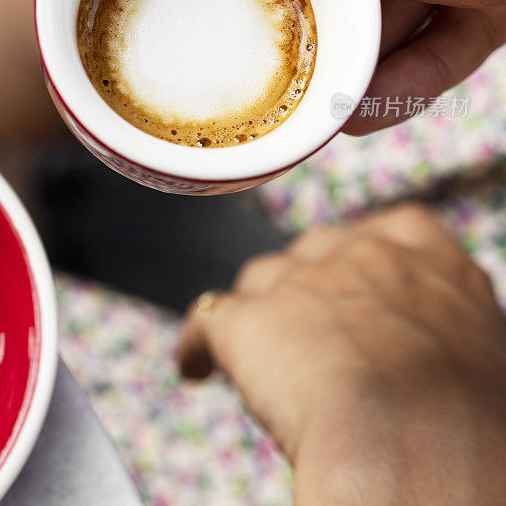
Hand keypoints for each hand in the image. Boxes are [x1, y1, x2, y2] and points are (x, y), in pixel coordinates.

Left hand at [177, 204, 505, 504]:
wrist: (415, 443)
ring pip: (261, 281)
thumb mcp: (476, 358)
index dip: (367, 256)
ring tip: (259, 364)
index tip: (355, 281)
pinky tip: (196, 366)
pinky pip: (207, 319)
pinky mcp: (247, 317)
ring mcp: (300, 279)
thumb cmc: (464, 427)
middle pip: (313, 253)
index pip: (395, 229)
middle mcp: (360, 255)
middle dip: (306, 290)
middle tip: (310, 342)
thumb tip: (418, 352)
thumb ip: (436, 330)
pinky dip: (199, 346)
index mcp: (429, 262)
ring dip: (259, 317)